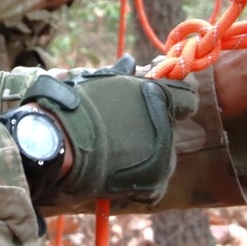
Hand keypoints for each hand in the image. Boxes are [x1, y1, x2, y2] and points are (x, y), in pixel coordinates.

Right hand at [21, 57, 197, 205]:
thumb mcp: (100, 83)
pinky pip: (155, 184)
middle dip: (151, 131)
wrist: (59, 140)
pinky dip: (140, 184)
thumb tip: (131, 61)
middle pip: (169, 129)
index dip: (174, 101)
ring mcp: (162, 152)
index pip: (187, 98)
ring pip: (164, 157)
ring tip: (115, 155)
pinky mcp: (155, 180)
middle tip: (121, 133)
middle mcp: (166, 122)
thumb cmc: (75, 105)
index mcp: (158, 94)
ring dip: (146, 157)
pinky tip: (118, 175)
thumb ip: (122, 74)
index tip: (157, 106)